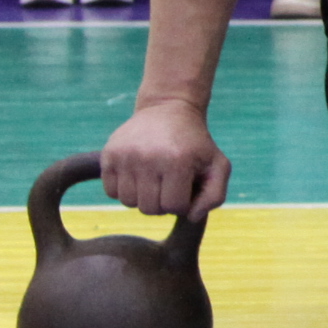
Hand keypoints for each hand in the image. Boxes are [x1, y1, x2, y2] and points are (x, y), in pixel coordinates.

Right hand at [100, 99, 229, 220]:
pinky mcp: (109, 154)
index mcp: (178, 161)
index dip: (182, 203)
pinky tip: (137, 175)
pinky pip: (110, 192)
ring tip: (153, 179)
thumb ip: (215, 196)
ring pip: (128, 203)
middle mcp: (148, 158)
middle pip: (149, 209)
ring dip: (142, 197)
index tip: (185, 186)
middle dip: (162, 203)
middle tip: (168, 184)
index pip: (174, 207)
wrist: (168, 109)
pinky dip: (123, 189)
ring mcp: (125, 156)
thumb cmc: (195, 144)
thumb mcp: (218, 165)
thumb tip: (191, 217)